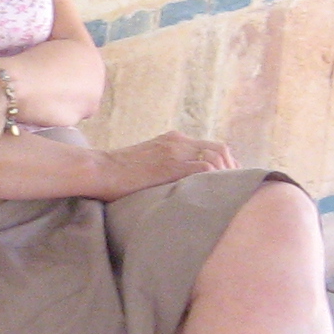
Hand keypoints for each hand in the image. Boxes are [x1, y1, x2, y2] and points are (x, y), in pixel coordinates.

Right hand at [94, 131, 236, 197]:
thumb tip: (178, 188)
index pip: (211, 146)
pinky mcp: (170, 165)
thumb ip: (165, 168)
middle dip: (232, 169)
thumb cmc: (116, 174)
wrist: (98, 169)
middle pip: (220, 149)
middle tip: (236, 190)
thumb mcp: (146, 163)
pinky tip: (215, 194)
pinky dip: (215, 179)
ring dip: (227, 175)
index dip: (226, 164)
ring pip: (217, 156)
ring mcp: (175, 152)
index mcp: (173, 140)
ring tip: (227, 194)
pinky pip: (205, 168)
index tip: (229, 181)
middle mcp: (178, 142)